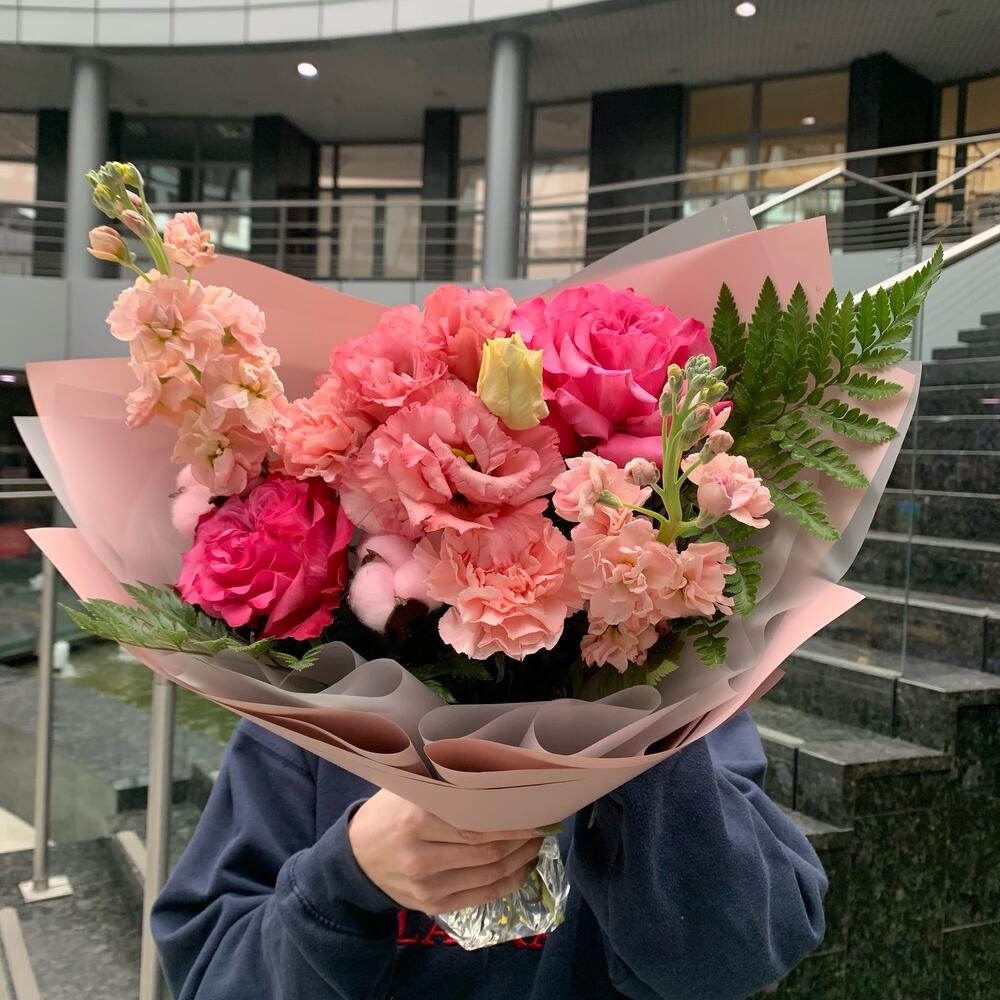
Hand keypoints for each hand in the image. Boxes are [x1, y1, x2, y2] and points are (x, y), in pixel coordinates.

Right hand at [348, 790, 542, 914]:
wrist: (356, 859)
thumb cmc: (388, 812)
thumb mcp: (410, 788)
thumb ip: (448, 781)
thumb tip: (497, 768)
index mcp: (415, 820)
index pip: (478, 824)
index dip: (515, 821)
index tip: (539, 811)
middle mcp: (421, 857)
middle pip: (488, 851)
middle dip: (523, 839)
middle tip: (543, 825)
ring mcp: (427, 887)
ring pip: (490, 874)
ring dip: (521, 859)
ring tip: (535, 843)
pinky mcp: (433, 906)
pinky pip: (483, 896)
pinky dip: (509, 881)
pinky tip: (522, 866)